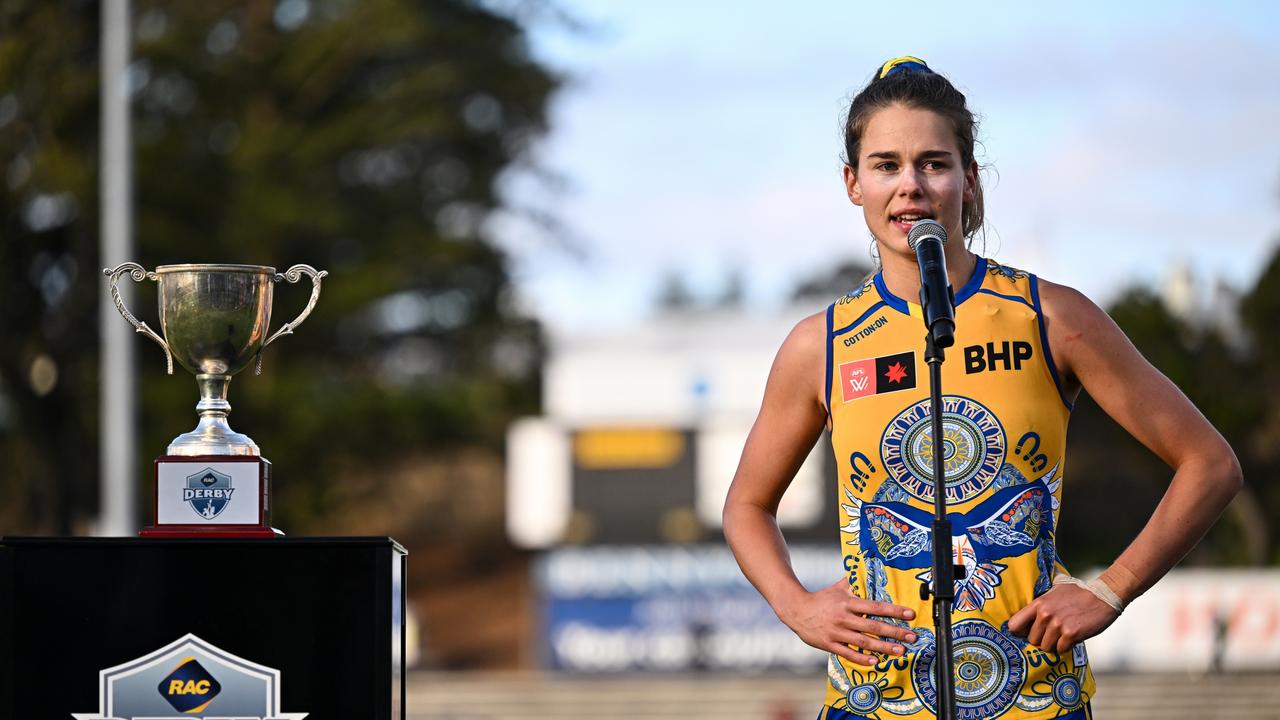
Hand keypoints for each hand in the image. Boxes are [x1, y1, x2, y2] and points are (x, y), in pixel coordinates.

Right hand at [779, 580, 917, 665]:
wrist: (796, 610)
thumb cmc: (821, 599)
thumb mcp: (837, 588)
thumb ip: (854, 582)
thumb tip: (868, 568)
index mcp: (848, 603)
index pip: (875, 607)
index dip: (894, 610)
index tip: (910, 614)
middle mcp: (843, 618)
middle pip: (873, 626)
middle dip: (895, 632)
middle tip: (912, 637)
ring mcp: (836, 632)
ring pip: (863, 642)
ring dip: (883, 647)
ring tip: (900, 651)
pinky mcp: (829, 644)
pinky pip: (847, 653)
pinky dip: (862, 658)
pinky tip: (876, 661)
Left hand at [1008, 583, 1118, 653]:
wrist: (1103, 597)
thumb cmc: (1079, 592)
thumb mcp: (1056, 586)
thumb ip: (1042, 590)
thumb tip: (1032, 581)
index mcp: (1038, 603)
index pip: (1014, 624)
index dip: (1019, 631)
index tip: (1026, 632)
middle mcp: (1045, 614)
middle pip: (1032, 639)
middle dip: (1040, 640)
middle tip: (1051, 635)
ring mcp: (1058, 625)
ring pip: (1046, 647)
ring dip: (1054, 645)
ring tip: (1062, 636)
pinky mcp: (1071, 634)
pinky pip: (1061, 649)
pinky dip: (1066, 647)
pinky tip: (1072, 638)